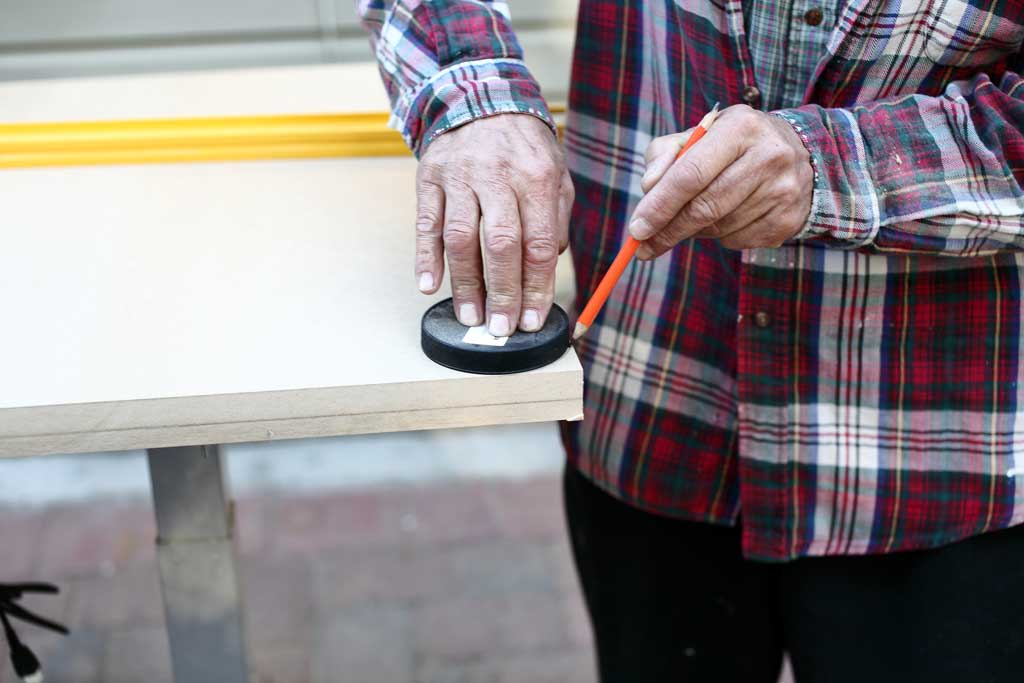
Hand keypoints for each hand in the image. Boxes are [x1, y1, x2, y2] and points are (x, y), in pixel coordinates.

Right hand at [415, 114, 572, 335]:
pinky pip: (426, 223)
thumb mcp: (555, 174)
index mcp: (535, 178)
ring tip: (470, 317)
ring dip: (464, 284)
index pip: (538, 244)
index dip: (536, 288)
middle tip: (500, 329)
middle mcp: (497, 176)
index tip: (532, 320)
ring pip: (460, 239)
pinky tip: (429, 285)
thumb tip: (546, 266)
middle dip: (502, 293)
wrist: (480, 98)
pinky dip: (425, 257)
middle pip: (500, 245)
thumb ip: (556, 219)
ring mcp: (459, 177)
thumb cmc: (523, 147)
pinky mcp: (430, 178)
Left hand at [629, 105, 812, 257]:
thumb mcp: (700, 136)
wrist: (800, 156)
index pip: (691, 174)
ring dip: (694, 230)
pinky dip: (720, 236)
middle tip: (644, 246)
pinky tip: (728, 216)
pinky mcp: (787, 220)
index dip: (660, 204)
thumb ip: (665, 155)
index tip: (636, 228)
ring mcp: (783, 191)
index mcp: (741, 128)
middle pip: (704, 207)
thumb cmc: (732, 146)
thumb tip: (648, 188)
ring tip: (696, 214)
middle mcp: (768, 157)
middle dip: (667, 230)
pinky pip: (737, 241)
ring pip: (718, 228)